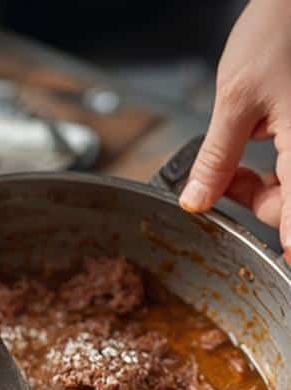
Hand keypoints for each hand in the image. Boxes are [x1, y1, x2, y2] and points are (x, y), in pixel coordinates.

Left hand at [180, 0, 290, 258]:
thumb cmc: (282, 28)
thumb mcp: (236, 100)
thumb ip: (216, 158)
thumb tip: (197, 201)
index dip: (288, 253)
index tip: (278, 271)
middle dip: (259, 203)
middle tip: (221, 184)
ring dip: (268, 182)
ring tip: (240, 150)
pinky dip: (280, 162)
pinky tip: (261, 136)